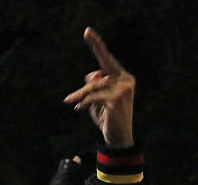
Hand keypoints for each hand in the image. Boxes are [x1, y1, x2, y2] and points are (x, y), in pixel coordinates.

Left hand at [63, 27, 134, 148]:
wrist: (118, 139)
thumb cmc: (107, 117)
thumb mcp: (96, 99)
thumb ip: (93, 85)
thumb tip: (92, 75)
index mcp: (123, 78)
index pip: (107, 59)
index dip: (98, 46)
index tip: (88, 32)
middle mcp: (126, 81)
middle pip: (102, 66)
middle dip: (96, 49)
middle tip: (87, 32)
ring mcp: (123, 90)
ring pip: (93, 85)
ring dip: (80, 94)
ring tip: (71, 101)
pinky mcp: (116, 100)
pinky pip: (93, 96)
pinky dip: (84, 102)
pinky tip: (79, 108)